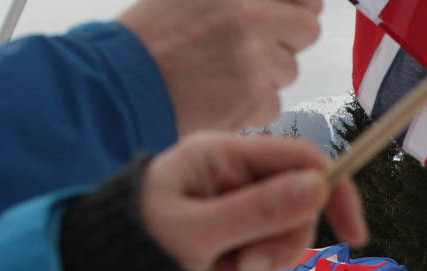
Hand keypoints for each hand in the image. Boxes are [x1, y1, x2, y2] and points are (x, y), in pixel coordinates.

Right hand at [121, 0, 323, 132]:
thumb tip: (299, 4)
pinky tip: (220, 96)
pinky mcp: (253, 95)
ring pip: (289, 70)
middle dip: (287, 41)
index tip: (292, 16)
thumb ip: (242, 0)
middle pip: (307, 30)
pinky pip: (274, 101)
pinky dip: (252, 105)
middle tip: (254, 49)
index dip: (300, 8)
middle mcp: (251, 15)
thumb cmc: (150, 39)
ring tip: (224, 74)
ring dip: (266, 75)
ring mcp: (255, 57)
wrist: (120, 83)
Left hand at [139, 132, 366, 270]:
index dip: (335, 193)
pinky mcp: (233, 244)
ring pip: (281, 249)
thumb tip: (318, 187)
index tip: (353, 237)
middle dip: (275, 252)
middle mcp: (236, 180)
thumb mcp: (197, 231)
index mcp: (226, 157)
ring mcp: (236, 213)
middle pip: (299, 212)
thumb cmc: (134, 246)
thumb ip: (258, 211)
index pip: (304, 160)